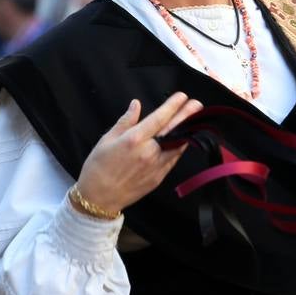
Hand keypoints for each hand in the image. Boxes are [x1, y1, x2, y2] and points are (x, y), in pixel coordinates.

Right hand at [76, 93, 203, 216]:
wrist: (98, 198)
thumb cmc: (98, 167)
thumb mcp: (107, 140)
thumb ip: (125, 122)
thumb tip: (136, 105)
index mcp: (134, 139)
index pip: (159, 118)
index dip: (172, 106)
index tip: (182, 96)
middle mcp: (149, 151)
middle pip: (173, 130)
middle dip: (186, 115)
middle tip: (197, 104)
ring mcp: (156, 166)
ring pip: (177, 146)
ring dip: (186, 132)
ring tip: (194, 120)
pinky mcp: (158, 178)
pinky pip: (173, 159)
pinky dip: (179, 148)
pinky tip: (182, 141)